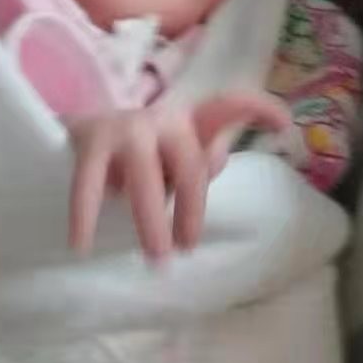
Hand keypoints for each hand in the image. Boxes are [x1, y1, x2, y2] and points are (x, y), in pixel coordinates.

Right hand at [66, 90, 289, 260]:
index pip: (227, 107)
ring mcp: (126, 127)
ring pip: (145, 175)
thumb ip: (198, 163)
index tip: (285, 126)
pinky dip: (87, 214)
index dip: (258, 109)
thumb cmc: (141, 157)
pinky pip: (91, 182)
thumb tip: (215, 162)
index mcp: (188, 122)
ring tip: (154, 255)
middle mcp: (161, 118)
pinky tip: (82, 244)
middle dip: (191, 208)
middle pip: (189, 162)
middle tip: (187, 247)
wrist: (76, 135)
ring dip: (153, 218)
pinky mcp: (91, 140)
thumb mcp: (173, 162)